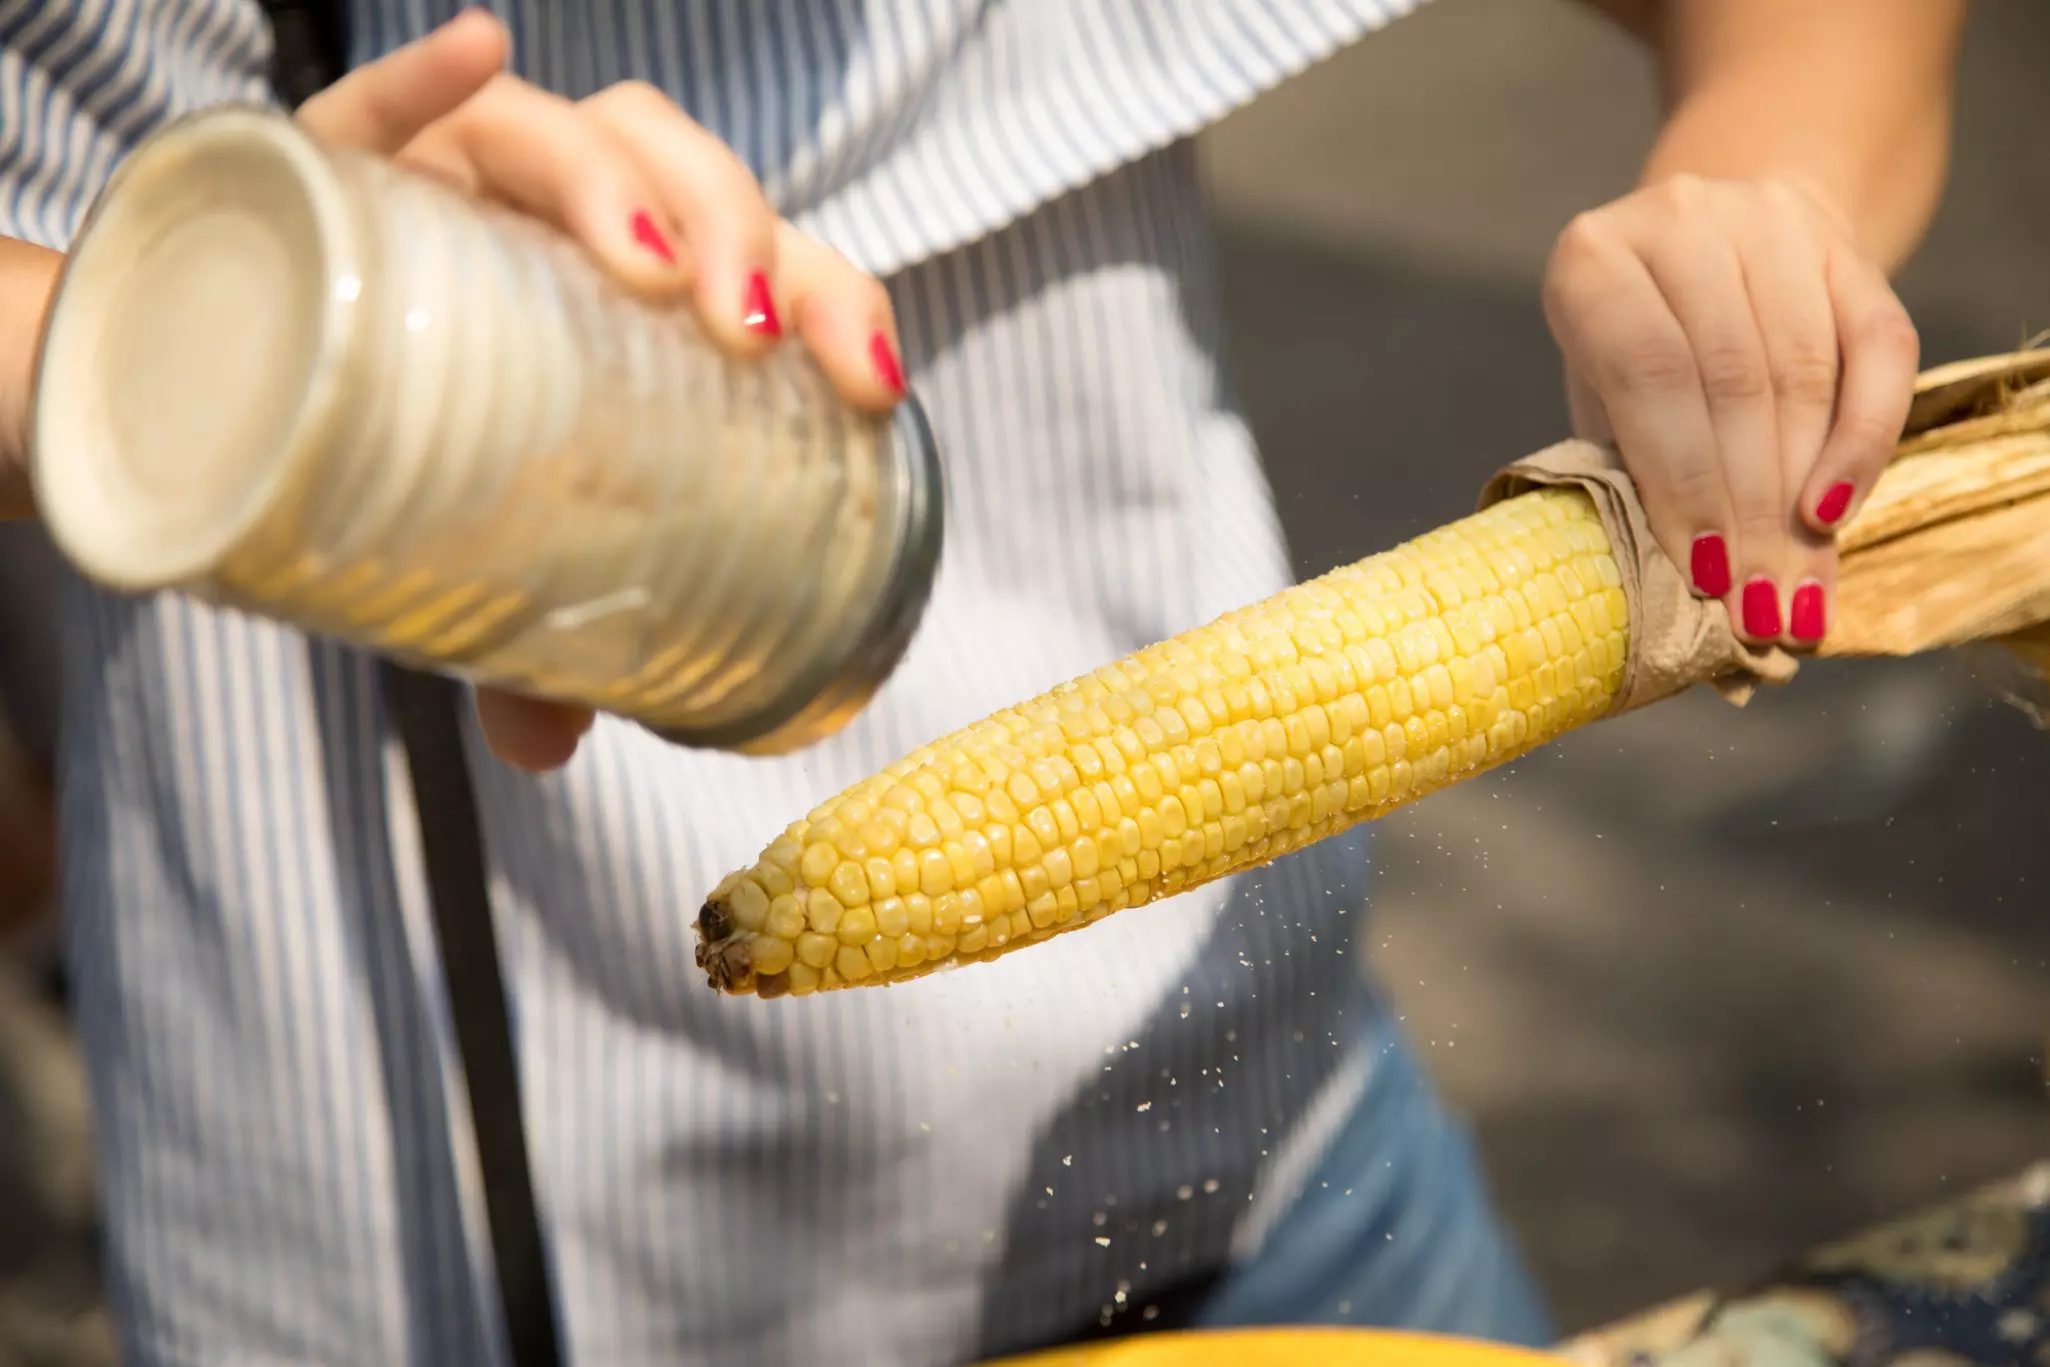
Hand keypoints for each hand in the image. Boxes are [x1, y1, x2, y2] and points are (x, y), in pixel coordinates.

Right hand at [297, 10, 906, 771]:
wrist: (226, 391)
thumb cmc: (405, 460)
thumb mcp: (485, 557)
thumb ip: (529, 641)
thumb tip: (544, 751)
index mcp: (637, 291)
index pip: (769, 261)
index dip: (838, 299)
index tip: (869, 383)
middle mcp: (554, 217)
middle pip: (677, 171)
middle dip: (740, 233)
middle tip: (747, 338)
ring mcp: (447, 177)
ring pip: (555, 127)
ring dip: (619, 177)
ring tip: (649, 269)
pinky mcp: (330, 165)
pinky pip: (376, 103)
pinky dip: (423, 77)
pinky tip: (477, 49)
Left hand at [1540, 174, 1919, 648]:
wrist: (1711, 241)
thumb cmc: (1633, 344)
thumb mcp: (1599, 394)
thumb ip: (1625, 465)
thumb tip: (1675, 586)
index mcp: (1594, 259)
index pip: (1649, 378)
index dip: (1681, 482)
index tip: (1702, 574)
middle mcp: (1682, 221)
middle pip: (1733, 384)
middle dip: (1746, 510)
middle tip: (1754, 606)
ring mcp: (1772, 224)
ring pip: (1804, 374)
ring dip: (1799, 497)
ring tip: (1793, 589)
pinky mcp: (1847, 249)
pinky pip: (1879, 353)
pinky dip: (1861, 444)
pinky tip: (1834, 517)